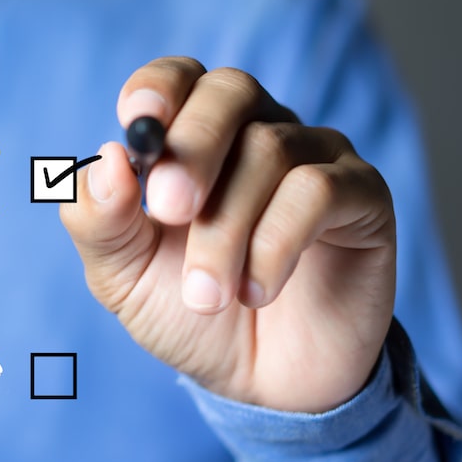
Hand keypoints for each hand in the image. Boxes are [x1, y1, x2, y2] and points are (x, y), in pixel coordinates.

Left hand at [60, 57, 395, 412]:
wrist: (260, 384)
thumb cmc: (188, 313)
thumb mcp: (121, 276)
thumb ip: (99, 221)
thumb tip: (104, 160)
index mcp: (194, 137)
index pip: (180, 77)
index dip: (159, 88)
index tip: (137, 124)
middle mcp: (259, 131)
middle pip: (231, 91)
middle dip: (193, 147)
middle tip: (168, 210)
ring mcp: (316, 159)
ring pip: (270, 150)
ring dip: (225, 229)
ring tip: (205, 295)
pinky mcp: (363, 197)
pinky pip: (319, 191)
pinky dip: (275, 244)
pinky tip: (255, 292)